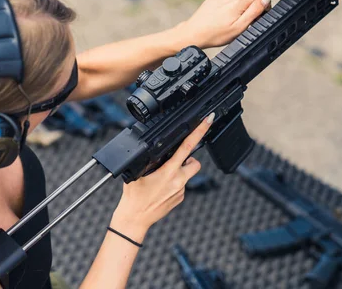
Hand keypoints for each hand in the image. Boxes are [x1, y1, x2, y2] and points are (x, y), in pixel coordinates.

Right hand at [110, 113, 214, 242]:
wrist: (134, 219)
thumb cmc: (133, 197)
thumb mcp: (138, 172)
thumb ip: (150, 160)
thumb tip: (158, 150)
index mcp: (168, 171)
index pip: (187, 147)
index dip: (199, 131)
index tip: (208, 120)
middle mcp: (178, 181)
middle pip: (195, 162)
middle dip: (188, 159)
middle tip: (174, 161)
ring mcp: (181, 191)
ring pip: (187, 174)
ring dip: (179, 171)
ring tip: (161, 178)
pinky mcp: (180, 199)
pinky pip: (182, 185)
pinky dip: (174, 183)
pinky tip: (160, 188)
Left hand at [173, 0, 271, 48]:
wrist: (195, 32)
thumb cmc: (217, 34)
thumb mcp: (240, 27)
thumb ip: (255, 11)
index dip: (261, 10)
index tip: (252, 21)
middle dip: (250, 9)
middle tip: (239, 23)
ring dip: (241, 6)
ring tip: (230, 19)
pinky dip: (231, 4)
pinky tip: (224, 14)